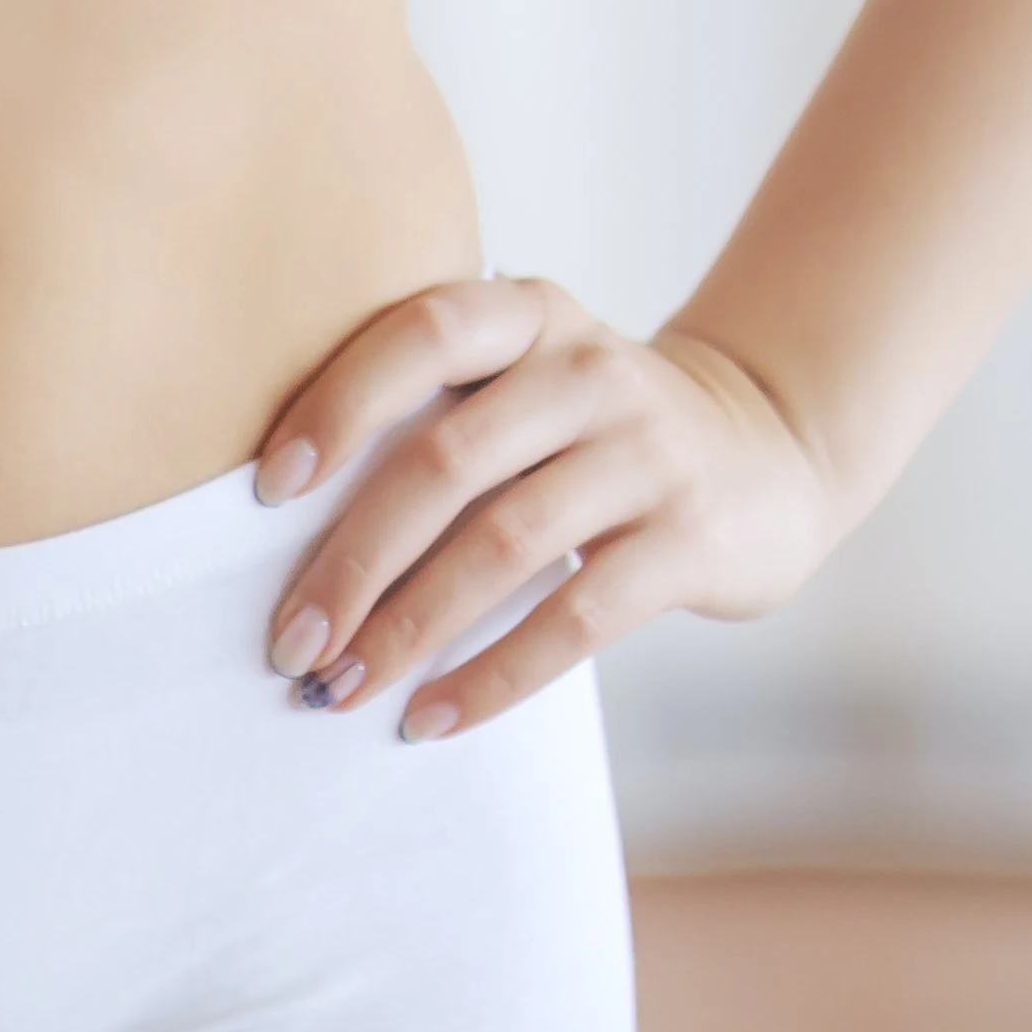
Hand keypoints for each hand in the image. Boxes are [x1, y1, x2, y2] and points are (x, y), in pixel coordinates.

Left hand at [249, 275, 842, 741]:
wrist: (764, 456)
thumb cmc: (593, 433)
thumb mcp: (530, 383)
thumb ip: (439, 415)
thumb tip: (283, 537)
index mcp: (533, 315)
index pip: (424, 334)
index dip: (340, 403)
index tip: (267, 491)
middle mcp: (590, 369)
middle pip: (449, 460)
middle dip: (353, 561)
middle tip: (291, 642)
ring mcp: (648, 450)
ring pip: (504, 543)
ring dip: (409, 628)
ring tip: (343, 689)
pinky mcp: (689, 538)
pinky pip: (576, 616)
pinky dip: (494, 675)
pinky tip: (434, 716)